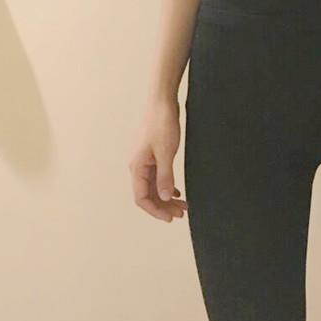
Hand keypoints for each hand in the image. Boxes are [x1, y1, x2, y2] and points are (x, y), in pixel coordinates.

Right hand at [129, 97, 187, 222]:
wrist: (162, 101)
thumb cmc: (162, 124)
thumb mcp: (166, 152)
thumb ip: (165, 176)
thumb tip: (165, 198)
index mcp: (137, 167)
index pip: (142, 198)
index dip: (155, 211)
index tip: (171, 218)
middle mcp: (138, 166)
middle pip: (148, 195)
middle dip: (163, 206)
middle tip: (181, 214)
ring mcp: (145, 161)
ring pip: (154, 186)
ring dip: (166, 198)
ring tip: (183, 206)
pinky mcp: (153, 155)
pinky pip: (157, 177)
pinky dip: (167, 186)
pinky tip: (177, 191)